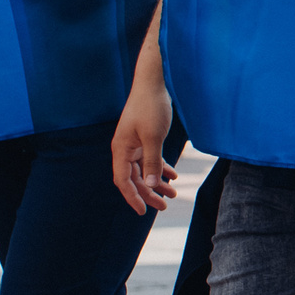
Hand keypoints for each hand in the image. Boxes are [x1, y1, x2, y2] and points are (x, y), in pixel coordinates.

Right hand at [111, 78, 178, 213]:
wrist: (154, 83)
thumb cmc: (151, 107)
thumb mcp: (154, 136)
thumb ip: (152, 161)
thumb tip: (151, 185)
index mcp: (121, 150)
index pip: (123, 181)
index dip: (132, 197)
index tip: (143, 212)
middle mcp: (124, 149)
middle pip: (134, 178)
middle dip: (149, 193)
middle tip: (164, 206)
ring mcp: (134, 144)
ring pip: (144, 170)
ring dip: (157, 182)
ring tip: (173, 193)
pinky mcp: (144, 138)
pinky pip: (150, 159)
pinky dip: (161, 168)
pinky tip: (173, 176)